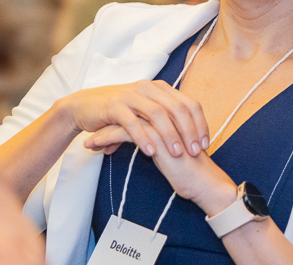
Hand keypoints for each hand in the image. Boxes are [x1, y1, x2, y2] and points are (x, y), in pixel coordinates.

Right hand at [59, 80, 209, 157]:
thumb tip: (190, 134)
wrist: (83, 106)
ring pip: (158, 114)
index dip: (200, 123)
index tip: (206, 143)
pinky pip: (133, 123)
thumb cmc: (118, 112)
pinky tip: (151, 152)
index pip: (189, 103)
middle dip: (190, 131)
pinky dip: (144, 138)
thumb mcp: (145, 111)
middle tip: (196, 151)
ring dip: (170, 135)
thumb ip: (165, 118)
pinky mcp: (115, 106)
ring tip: (177, 154)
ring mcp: (131, 95)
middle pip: (177, 108)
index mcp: (160, 88)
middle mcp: (148, 88)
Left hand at [87, 121, 238, 215]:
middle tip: (92, 131)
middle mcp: (164, 115)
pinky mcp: (154, 137)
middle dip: (107, 122)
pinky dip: (106, 139)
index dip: (120, 119)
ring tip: (89, 142)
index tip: (105, 128)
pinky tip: (95, 145)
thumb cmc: (190, 170)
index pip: (138, 111)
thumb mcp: (172, 151)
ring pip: (123, 120)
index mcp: (169, 115)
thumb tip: (146, 143)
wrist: (203, 182)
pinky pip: (123, 133)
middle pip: (128, 112)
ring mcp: (159, 124)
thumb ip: (161, 141)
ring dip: (102, 130)